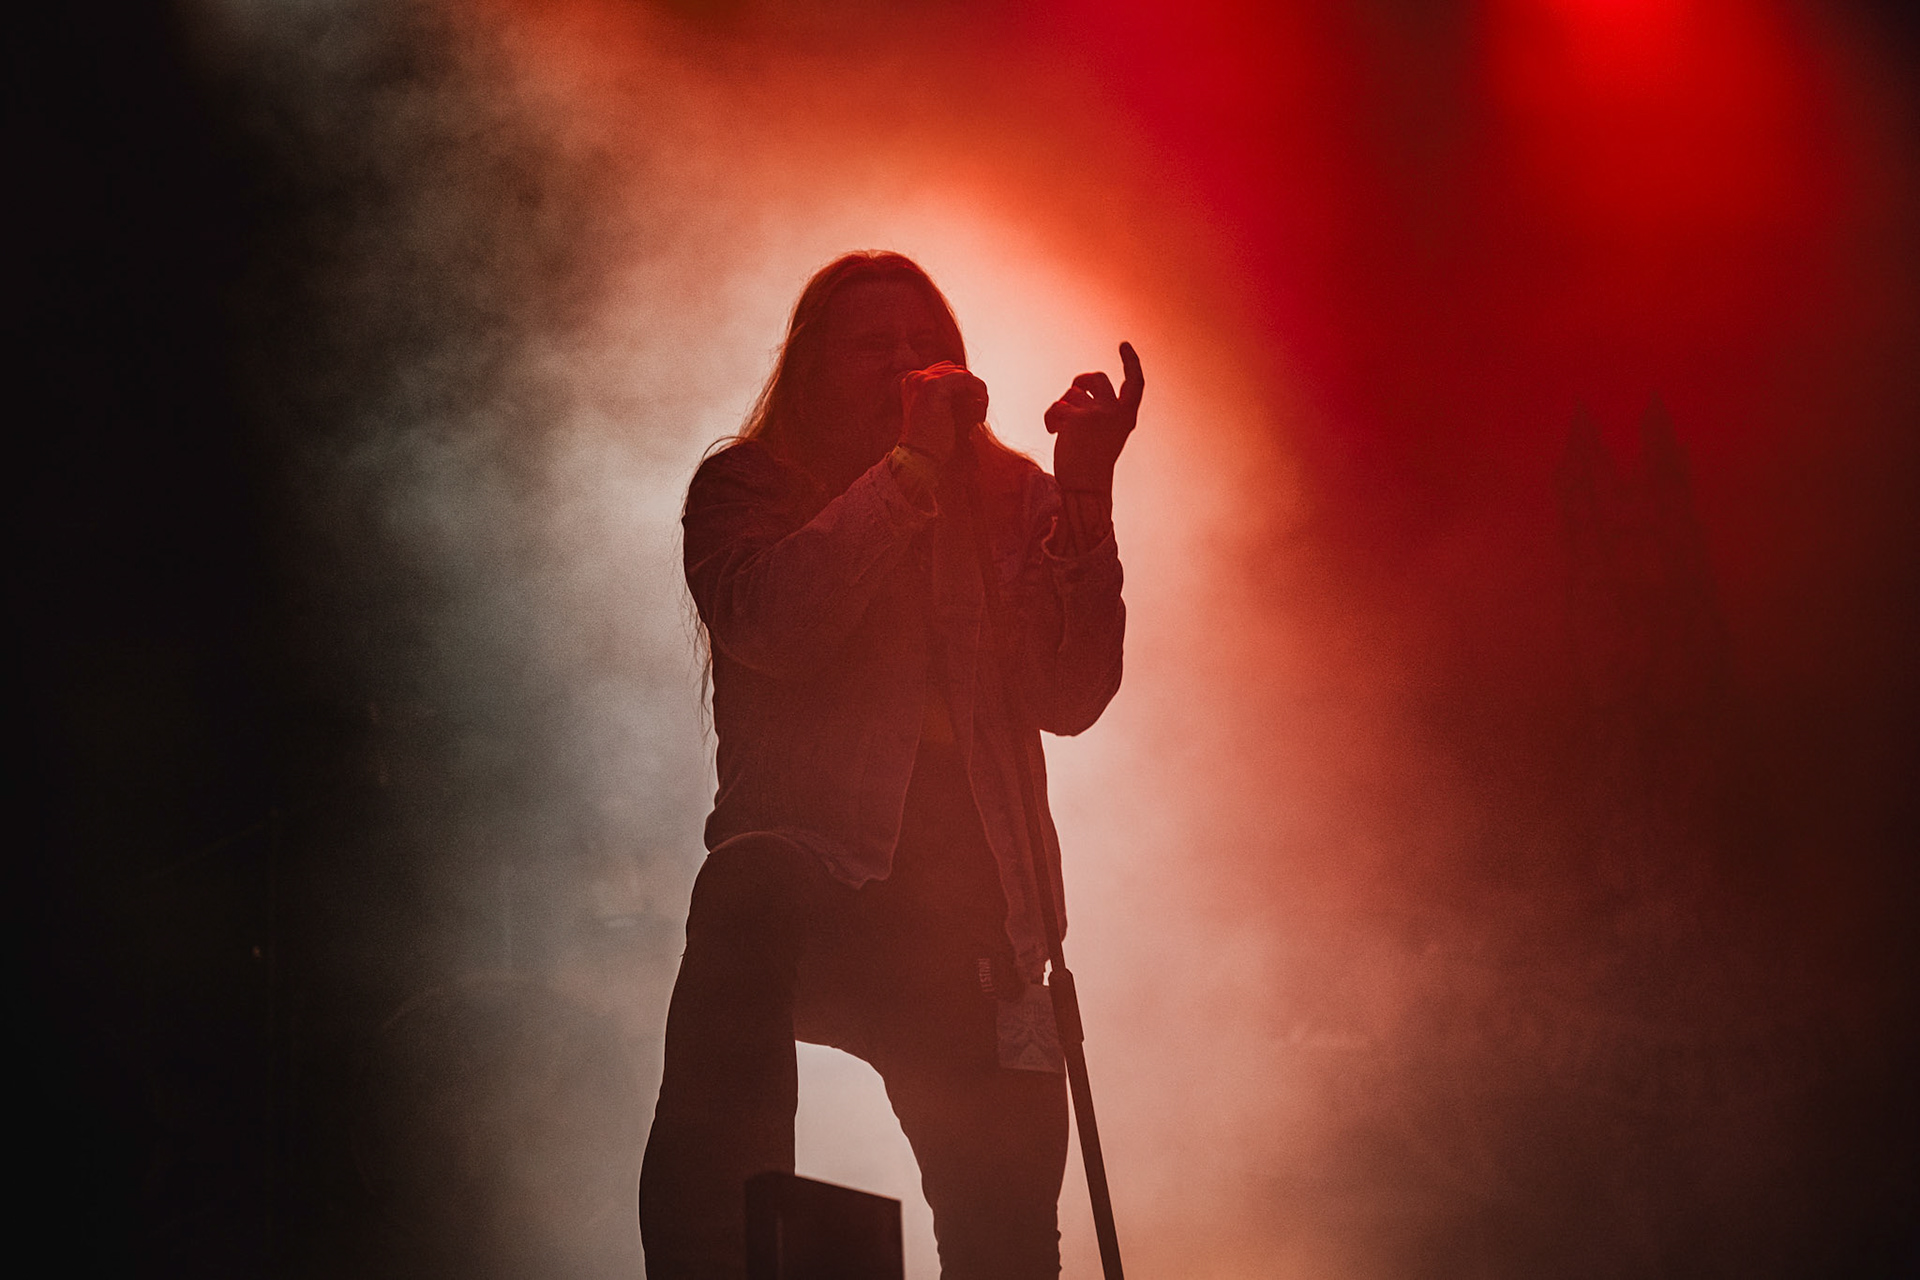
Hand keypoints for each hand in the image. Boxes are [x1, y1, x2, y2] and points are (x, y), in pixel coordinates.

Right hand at [898, 361, 988, 465]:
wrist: (920, 459)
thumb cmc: (932, 442)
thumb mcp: (940, 414)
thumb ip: (952, 397)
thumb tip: (978, 386)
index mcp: (911, 382)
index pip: (946, 371)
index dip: (965, 387)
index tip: (975, 407)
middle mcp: (914, 377)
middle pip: (955, 370)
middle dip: (971, 388)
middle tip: (980, 411)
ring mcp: (922, 380)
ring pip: (963, 374)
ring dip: (977, 391)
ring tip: (980, 414)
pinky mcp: (934, 386)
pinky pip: (966, 378)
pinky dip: (978, 391)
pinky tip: (981, 409)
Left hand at [1045, 342, 1142, 493]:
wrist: (1085, 487)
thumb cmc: (1091, 465)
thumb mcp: (1104, 435)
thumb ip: (1098, 412)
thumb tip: (1076, 391)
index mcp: (1126, 417)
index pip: (1135, 383)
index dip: (1131, 362)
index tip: (1124, 345)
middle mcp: (1115, 411)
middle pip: (1097, 379)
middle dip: (1081, 381)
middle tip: (1072, 394)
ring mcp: (1096, 412)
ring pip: (1072, 393)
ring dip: (1062, 407)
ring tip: (1060, 428)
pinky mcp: (1075, 417)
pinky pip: (1057, 406)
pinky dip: (1050, 418)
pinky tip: (1052, 431)